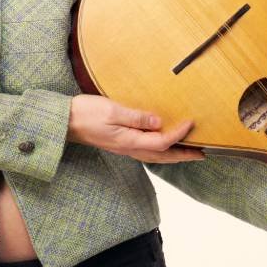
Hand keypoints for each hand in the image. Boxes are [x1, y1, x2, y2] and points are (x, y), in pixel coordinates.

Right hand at [67, 94, 203, 163]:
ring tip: (188, 151)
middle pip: (163, 155)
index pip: (162, 141)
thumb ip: (135, 116)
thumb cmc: (85, 114)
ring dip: (174, 154)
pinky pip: (146, 151)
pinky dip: (160, 150)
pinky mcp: (120, 143)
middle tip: (202, 153)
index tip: (191, 123)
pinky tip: (161, 144)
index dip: (179, 134)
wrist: (64, 122)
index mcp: (130, 141)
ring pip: (156, 155)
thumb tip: (158, 121)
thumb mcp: (111, 111)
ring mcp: (125, 147)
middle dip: (184, 155)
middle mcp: (130, 148)